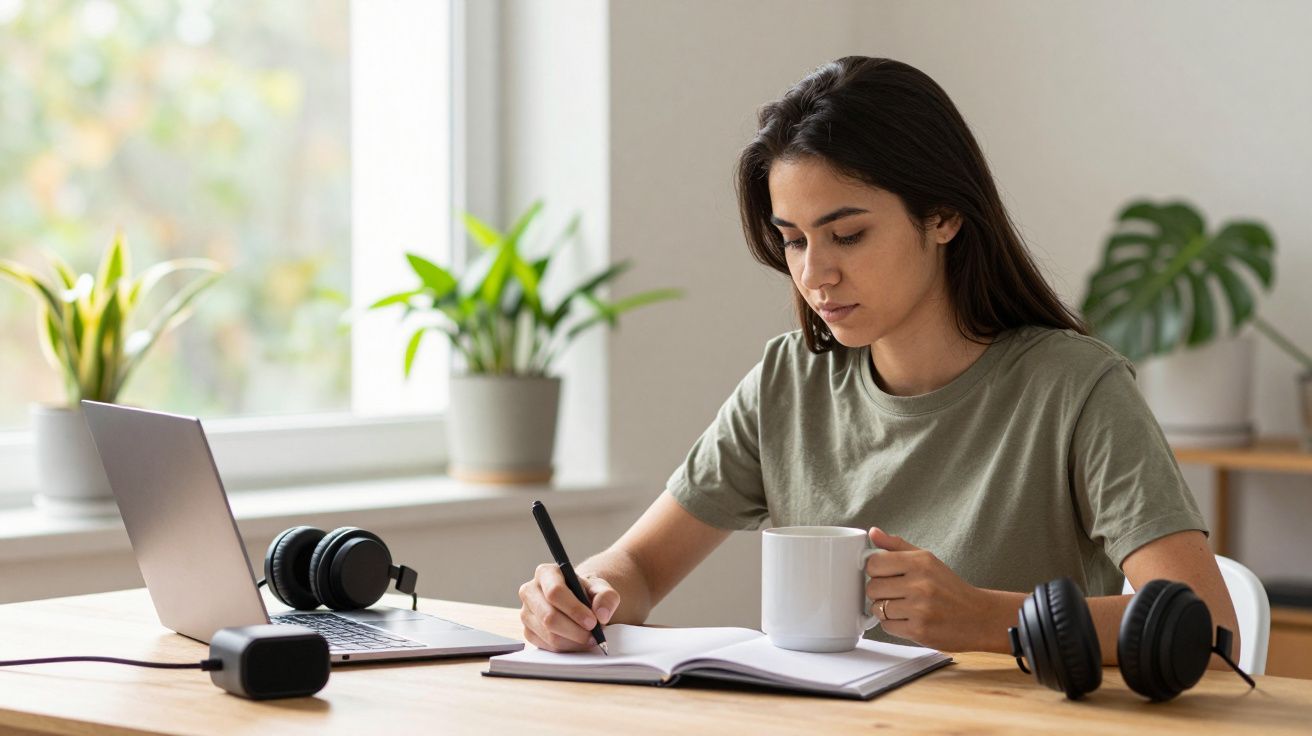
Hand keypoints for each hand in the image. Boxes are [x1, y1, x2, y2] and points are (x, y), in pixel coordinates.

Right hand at [518, 563, 619, 651]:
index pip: (554, 592)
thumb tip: (601, 614)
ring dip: (573, 641)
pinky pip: (546, 646)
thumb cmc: (586, 593)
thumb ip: (606, 597)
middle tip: (594, 636)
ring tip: (590, 639)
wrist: (577, 602)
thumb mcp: (600, 588)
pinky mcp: (527, 631)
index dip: (574, 610)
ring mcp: (525, 613)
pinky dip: (566, 647)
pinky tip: (577, 642)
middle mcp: (530, 591)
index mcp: (546, 573)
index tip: (592, 622)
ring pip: (548, 634)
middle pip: (548, 616)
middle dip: (575, 630)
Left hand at [864, 527, 994, 651]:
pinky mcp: (919, 630)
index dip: (876, 570)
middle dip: (880, 592)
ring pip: (877, 609)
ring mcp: (920, 609)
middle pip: (872, 587)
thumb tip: (873, 533)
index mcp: (920, 562)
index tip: (885, 575)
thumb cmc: (951, 588)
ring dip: (886, 610)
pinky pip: (887, 626)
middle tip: (897, 593)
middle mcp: (920, 584)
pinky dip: (894, 625)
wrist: (980, 618)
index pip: (874, 563)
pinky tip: (910, 619)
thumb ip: (897, 546)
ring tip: (905, 607)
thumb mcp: (928, 560)